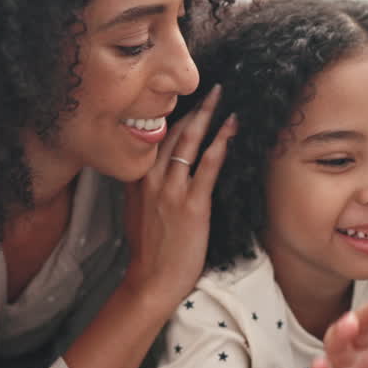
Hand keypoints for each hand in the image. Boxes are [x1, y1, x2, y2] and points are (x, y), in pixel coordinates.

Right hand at [124, 85, 236, 306]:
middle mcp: (150, 178)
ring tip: (221, 95)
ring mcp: (170, 190)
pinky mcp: (192, 204)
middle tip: (209, 87)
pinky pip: (208, 165)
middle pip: (171, 131)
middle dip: (192, 106)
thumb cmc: (149, 250)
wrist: (152, 280)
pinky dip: (221, 141)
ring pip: (189, 141)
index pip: (153, 136)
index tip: (184, 98)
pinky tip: (232, 125)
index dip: (170, 114)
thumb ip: (142, 186)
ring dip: (207, 115)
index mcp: (136, 178)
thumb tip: (153, 169)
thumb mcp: (135, 211)